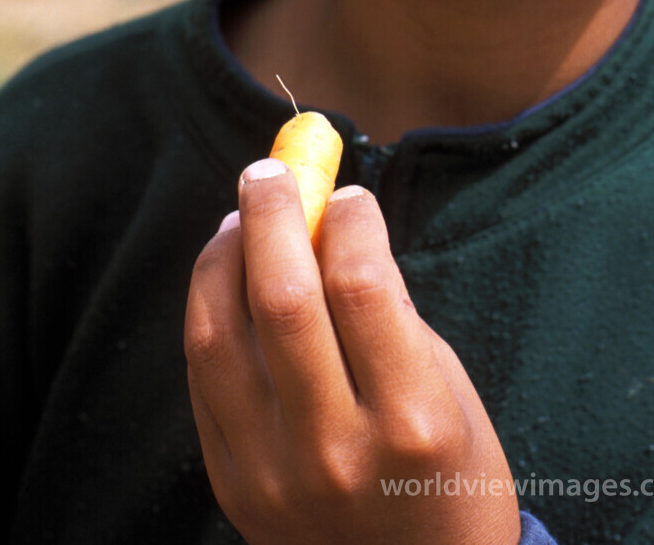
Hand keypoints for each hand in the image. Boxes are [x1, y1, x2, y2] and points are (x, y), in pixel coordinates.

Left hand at [184, 162, 521, 544]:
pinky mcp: (232, 483)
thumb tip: (332, 223)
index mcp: (409, 419)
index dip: (348, 218)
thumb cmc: (450, 475)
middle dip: (274, 213)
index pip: (360, 284)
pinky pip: (203, 374)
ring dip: (225, 255)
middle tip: (273, 169)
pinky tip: (228, 275)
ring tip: (245, 215)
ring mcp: (273, 471)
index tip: (348, 194)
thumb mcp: (448, 389)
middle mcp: (334, 447)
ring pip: (219, 332)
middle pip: (281, 298)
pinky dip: (209, 309)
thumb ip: (390, 313)